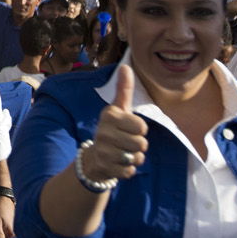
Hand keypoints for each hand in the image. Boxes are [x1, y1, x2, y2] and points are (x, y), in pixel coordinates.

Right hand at [85, 66, 146, 183]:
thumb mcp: (118, 109)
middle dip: (139, 146)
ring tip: (123, 153)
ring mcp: (103, 151)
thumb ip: (123, 89)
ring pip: (137, 158)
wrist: (94, 157)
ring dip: (134, 158)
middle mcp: (103, 132)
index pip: (142, 126)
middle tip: (126, 143)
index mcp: (109, 116)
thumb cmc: (112, 130)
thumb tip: (126, 66)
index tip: (128, 128)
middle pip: (142, 144)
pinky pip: (130, 171)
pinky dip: (128, 170)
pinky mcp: (106, 168)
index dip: (139, 130)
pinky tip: (118, 164)